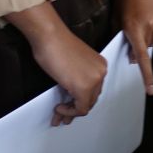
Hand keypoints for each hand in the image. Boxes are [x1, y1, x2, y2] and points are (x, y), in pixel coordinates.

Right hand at [7, 2, 106, 126]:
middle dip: (75, 109)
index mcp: (100, 65)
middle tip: (62, 116)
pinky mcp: (84, 87)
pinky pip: (80, 108)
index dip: (80, 101)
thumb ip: (76, 79)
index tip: (67, 105)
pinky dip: (69, 112)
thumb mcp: (72, 65)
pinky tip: (58, 108)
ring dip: (71, 112)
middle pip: (91, 99)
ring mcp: (94, 80)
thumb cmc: (56, 45)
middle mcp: (101, 72)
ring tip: (58, 116)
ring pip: (86, 105)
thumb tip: (71, 98)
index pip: (94, 90)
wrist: (50, 37)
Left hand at [114, 0, 152, 95]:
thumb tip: (132, 54)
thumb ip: (124, 36)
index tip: (151, 90)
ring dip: (149, 32)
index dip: (146, 75)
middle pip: (148, 46)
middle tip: (135, 28)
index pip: (140, 57)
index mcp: (134, 27)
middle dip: (141, 42)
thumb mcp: (119, 15)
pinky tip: (151, 8)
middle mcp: (150, 26)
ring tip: (143, 13)